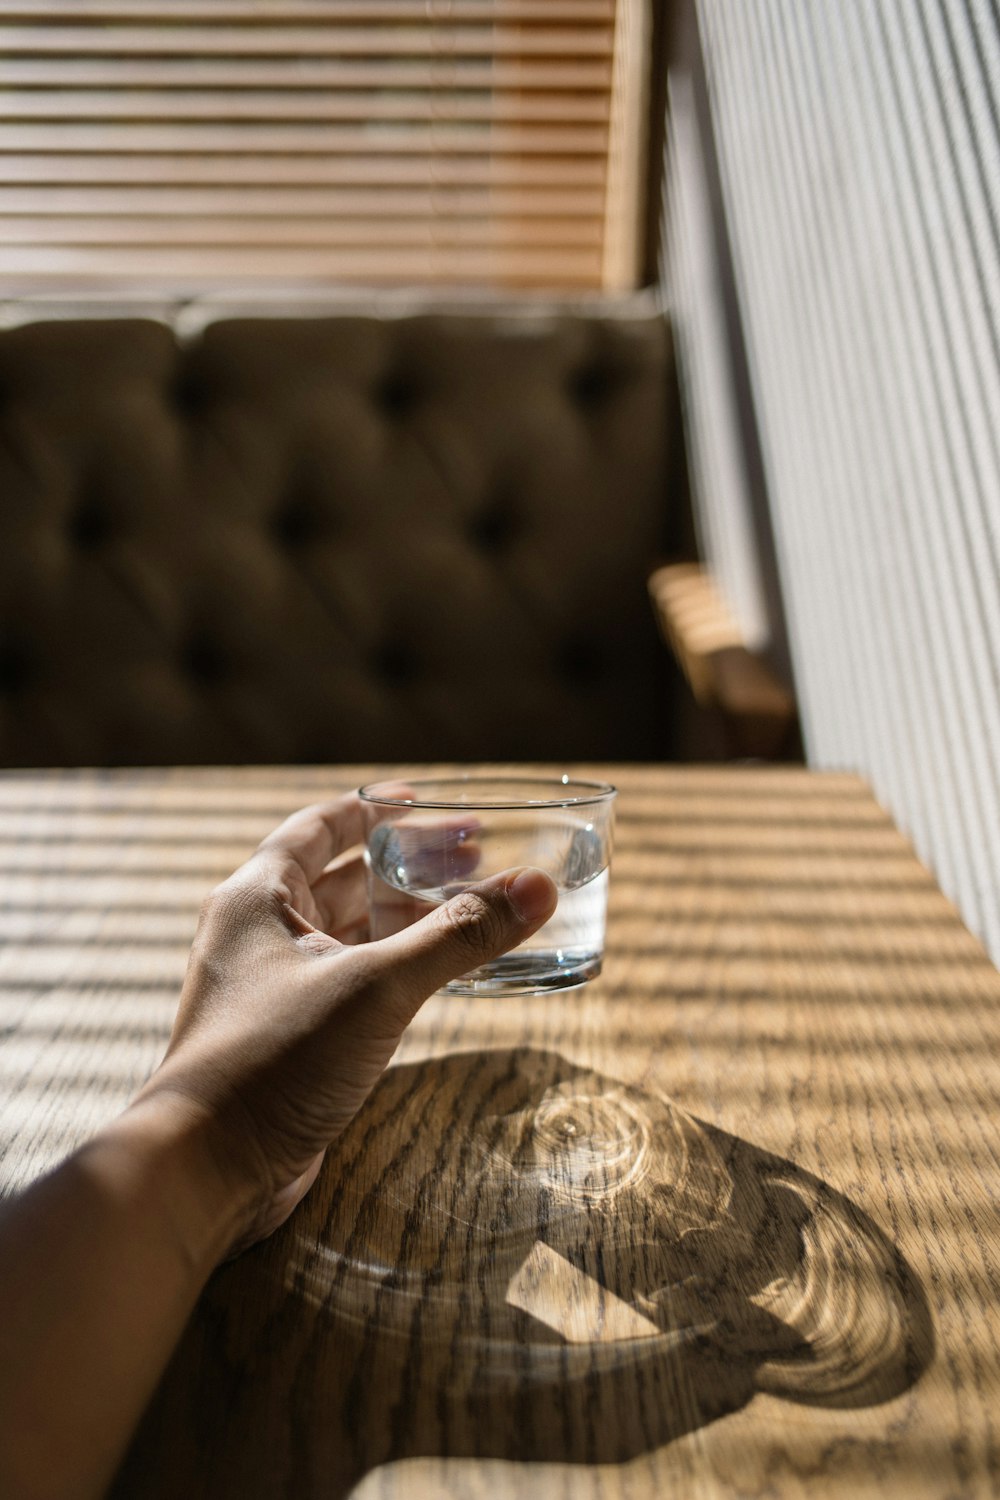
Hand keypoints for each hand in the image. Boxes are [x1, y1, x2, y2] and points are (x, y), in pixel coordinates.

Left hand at [135, 794, 556, 1252]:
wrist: (206, 1171)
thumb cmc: (273, 1061)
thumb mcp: (376, 987)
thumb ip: (457, 936)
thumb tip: (537, 887)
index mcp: (258, 898)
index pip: (321, 827)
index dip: (375, 810)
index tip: (426, 800)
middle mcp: (258, 935)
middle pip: (341, 880)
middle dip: (407, 868)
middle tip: (476, 860)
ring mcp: (270, 990)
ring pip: (347, 936)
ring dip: (404, 921)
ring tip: (469, 912)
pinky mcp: (288, 1038)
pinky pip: (349, 984)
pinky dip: (392, 970)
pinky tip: (436, 977)